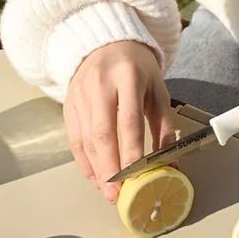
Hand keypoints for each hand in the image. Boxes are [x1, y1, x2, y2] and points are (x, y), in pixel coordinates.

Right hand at [64, 40, 174, 202]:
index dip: (131, 150)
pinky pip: (74, 139)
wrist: (105, 43)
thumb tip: (170, 164)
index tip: (135, 175)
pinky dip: (84, 162)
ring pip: (86, 140)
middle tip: (117, 194)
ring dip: (96, 170)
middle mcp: (99, 85)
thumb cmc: (136, 70)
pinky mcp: (68, 104)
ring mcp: (80, 95)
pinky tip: (94, 178)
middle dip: (109, 168)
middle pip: (102, 134)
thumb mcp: (157, 91)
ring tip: (108, 191)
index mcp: (127, 78)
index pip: (128, 120)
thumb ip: (164, 127)